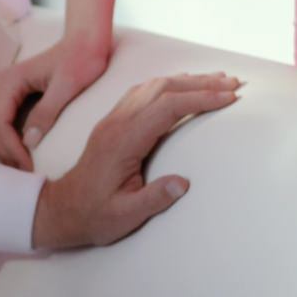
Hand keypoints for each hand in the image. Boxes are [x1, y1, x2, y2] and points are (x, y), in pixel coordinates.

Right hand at [0, 35, 112, 170]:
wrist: (87, 40)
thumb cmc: (81, 59)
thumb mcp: (67, 85)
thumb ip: (46, 111)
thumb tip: (29, 142)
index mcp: (9, 81)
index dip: (10, 150)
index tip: (29, 170)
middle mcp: (1, 86)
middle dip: (5, 154)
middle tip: (26, 178)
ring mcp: (6, 92)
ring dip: (5, 151)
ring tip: (25, 172)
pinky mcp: (15, 99)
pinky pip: (4, 125)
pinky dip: (10, 143)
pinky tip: (25, 157)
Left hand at [30, 72, 241, 249]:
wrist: (62, 208)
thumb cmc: (93, 215)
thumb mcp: (125, 216)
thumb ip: (154, 199)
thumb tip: (184, 183)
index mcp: (123, 140)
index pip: (167, 107)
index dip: (200, 99)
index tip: (229, 98)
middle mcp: (117, 122)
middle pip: (163, 89)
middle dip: (202, 83)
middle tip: (235, 83)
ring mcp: (114, 119)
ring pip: (153, 86)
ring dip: (187, 80)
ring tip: (218, 80)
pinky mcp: (114, 122)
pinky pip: (144, 92)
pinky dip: (169, 85)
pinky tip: (184, 86)